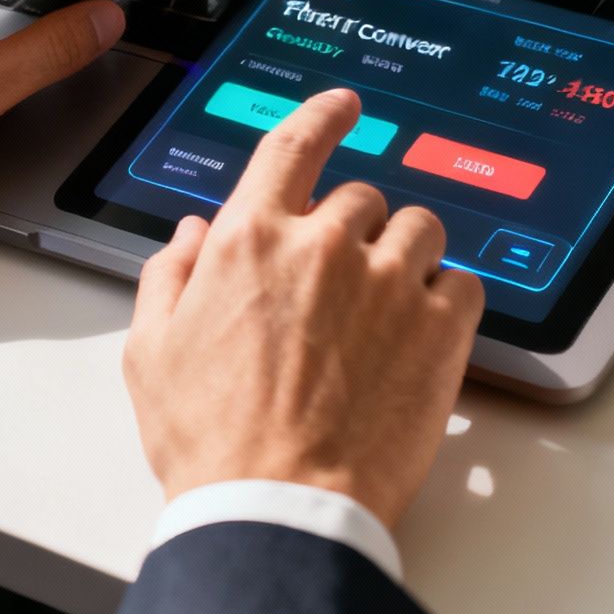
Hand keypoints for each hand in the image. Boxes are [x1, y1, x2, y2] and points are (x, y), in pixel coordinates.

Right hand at [124, 89, 484, 527]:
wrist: (280, 509)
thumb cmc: (212, 444)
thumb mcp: (151, 355)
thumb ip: (169, 278)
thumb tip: (192, 234)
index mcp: (250, 240)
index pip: (295, 144)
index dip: (324, 114)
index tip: (346, 104)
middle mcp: (324, 246)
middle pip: (362, 198)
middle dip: (357, 231)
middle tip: (345, 287)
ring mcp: (388, 283)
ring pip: (420, 229)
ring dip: (408, 256)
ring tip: (389, 310)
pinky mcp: (440, 328)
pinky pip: (463, 282)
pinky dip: (449, 300)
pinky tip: (423, 336)